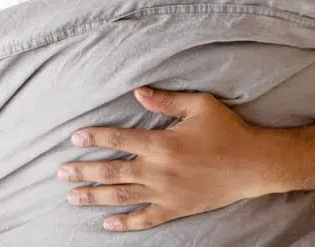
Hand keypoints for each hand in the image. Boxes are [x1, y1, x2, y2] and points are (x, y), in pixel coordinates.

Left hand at [58, 87, 269, 231]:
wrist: (253, 165)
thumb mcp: (200, 105)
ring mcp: (166, 193)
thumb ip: (166, 100)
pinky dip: (125, 222)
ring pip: (122, 196)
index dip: (95, 138)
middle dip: (84, 171)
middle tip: (61, 173)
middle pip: (113, 171)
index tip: (75, 139)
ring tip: (72, 196)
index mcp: (162, 143)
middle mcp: (159, 171)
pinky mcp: (176, 209)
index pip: (119, 138)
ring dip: (94, 196)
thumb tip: (138, 92)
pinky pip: (145, 219)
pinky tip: (106, 222)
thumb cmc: (228, 130)